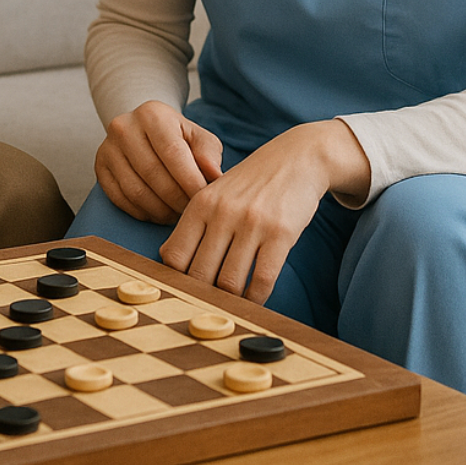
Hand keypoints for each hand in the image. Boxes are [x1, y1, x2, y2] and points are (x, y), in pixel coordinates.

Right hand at [95, 100, 223, 223]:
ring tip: (177, 215)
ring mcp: (108, 148)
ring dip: (161, 211)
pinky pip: (121, 200)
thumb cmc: (177, 137)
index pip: (173, 154)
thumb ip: (208, 155)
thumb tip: (215, 177)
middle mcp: (124, 127)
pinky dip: (143, 213)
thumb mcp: (198, 137)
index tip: (205, 201)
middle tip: (192, 213)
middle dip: (177, 200)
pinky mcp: (100, 168)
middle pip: (153, 174)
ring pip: (136, 191)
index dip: (191, 182)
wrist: (144, 129)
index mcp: (152, 114)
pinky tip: (159, 213)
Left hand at [159, 121, 369, 303]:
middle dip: (202, 295)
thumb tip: (170, 261)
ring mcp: (252, 222)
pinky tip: (254, 299)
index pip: (175, 255)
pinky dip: (256, 298)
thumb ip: (194, 225)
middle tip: (208, 305)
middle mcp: (222, 212)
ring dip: (230, 301)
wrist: (296, 159)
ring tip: (231, 305)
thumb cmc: (250, 184)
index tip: (184, 290)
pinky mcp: (281, 233)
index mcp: (200, 203)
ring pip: (229, 282)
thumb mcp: (215, 195)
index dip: (176, 279)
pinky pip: (262, 280)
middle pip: (199, 274)